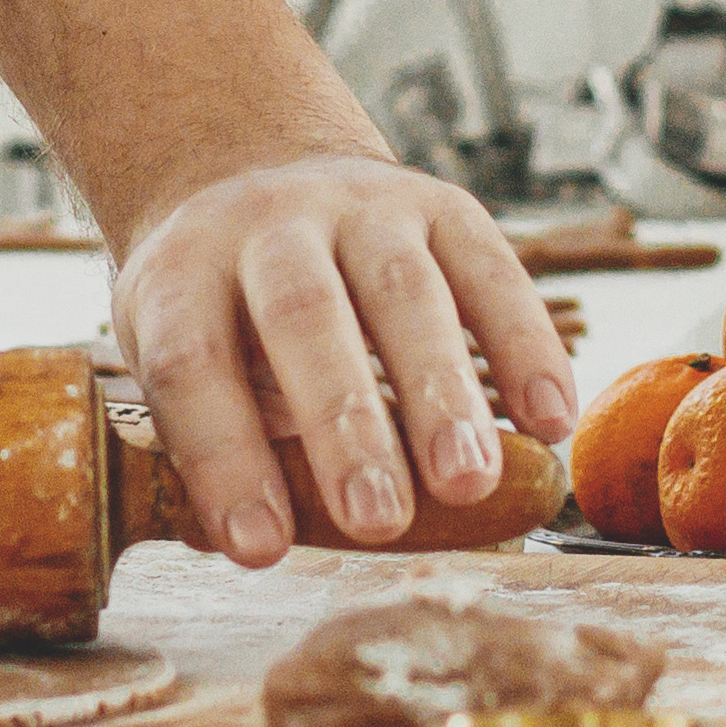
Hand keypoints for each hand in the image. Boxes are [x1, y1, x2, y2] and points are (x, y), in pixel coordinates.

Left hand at [107, 154, 579, 565]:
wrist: (258, 178)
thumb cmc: (218, 308)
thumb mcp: (175, 356)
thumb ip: (207, 442)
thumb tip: (248, 541)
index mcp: (183, 271)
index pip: (192, 363)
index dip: (223, 457)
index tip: (259, 547)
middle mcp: (270, 224)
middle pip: (304, 314)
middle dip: (345, 424)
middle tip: (377, 520)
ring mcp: (360, 205)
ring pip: (403, 289)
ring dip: (442, 392)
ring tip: (469, 483)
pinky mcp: (440, 206)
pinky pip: (492, 269)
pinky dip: (527, 346)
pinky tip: (550, 419)